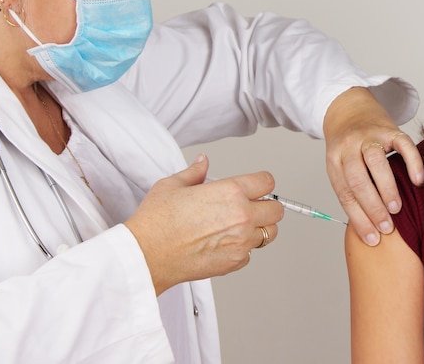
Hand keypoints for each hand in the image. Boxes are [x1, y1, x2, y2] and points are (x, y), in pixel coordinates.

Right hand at [124, 154, 283, 295]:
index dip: (262, 183)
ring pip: (269, 233)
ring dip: (259, 229)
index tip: (257, 187)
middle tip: (252, 207)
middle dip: (267, 206)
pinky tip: (224, 243)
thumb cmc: (156, 221)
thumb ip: (195, 172)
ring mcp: (241, 241)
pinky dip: (243, 249)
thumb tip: (202, 162)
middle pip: (277, 210)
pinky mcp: (235, 262)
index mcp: (230, 192)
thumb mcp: (173, 185)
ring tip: (238, 226)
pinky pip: (251, 254)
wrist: (146, 255)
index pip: (267, 182)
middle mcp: (242, 216)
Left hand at [323, 87, 423, 246]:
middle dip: (372, 207)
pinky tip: (417, 180)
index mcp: (334, 160)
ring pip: (376, 162)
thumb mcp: (341, 166)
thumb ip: (352, 190)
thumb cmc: (348, 147)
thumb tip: (369, 228)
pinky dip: (411, 162)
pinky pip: (402, 144)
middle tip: (387, 227)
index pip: (345, 194)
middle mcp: (349, 147)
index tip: (372, 239)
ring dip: (387, 188)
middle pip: (358, 179)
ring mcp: (369, 136)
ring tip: (397, 209)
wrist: (349, 108)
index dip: (358, 219)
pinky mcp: (389, 128)